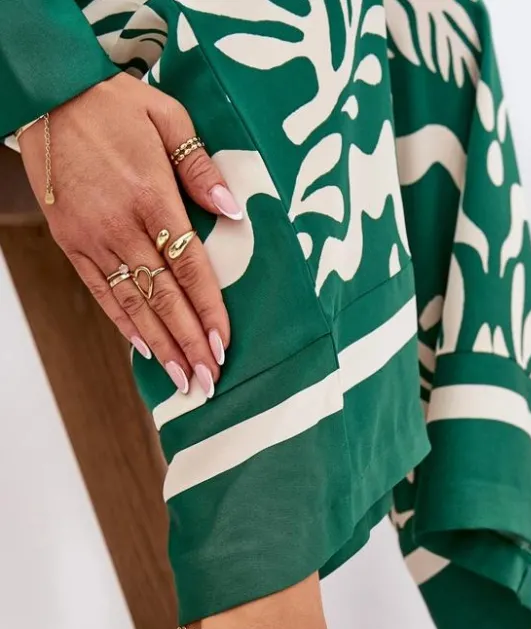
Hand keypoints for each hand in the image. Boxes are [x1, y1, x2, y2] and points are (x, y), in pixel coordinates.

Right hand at [19, 73, 241, 395]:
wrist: (47, 94)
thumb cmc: (113, 103)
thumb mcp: (168, 117)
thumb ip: (201, 167)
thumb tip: (233, 210)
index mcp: (150, 196)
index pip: (189, 267)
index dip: (207, 311)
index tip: (222, 346)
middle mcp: (120, 225)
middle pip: (163, 297)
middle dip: (188, 344)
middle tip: (208, 382)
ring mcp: (92, 238)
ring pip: (133, 303)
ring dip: (161, 346)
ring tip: (182, 381)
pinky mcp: (70, 242)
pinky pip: (100, 292)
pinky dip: (124, 323)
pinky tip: (145, 349)